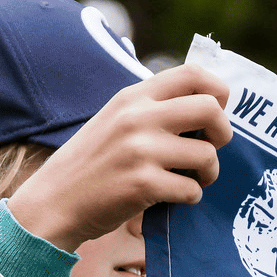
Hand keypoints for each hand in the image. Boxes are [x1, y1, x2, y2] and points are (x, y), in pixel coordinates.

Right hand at [7, 63, 233, 252]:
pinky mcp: (143, 184)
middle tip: (211, 149)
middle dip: (223, 132)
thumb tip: (206, 106)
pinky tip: (170, 198)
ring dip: (208, 173)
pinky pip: (192, 190)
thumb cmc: (91, 165)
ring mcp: (141, 150)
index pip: (192, 74)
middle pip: (210, 109)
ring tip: (190, 179)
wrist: (54, 202)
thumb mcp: (115, 120)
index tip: (217, 113)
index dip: (218, 92)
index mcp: (133, 96)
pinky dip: (189, 198)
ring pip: (207, 155)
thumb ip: (152, 108)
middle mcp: (138, 117)